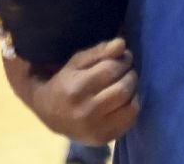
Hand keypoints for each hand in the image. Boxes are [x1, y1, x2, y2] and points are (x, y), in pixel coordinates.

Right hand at [14, 38, 140, 143]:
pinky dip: (132, 107)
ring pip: (130, 107)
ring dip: (133, 91)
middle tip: (129, 68)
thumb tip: (122, 43)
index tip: (126, 55)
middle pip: (122, 89)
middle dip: (130, 74)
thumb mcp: (76, 62)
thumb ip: (99, 52)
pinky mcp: (104, 138)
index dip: (123, 60)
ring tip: (127, 83)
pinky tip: (125, 100)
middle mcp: (86, 111)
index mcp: (77, 88)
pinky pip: (130, 122)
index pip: (110, 70)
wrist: (50, 114)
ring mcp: (96, 128)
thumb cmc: (64, 82)